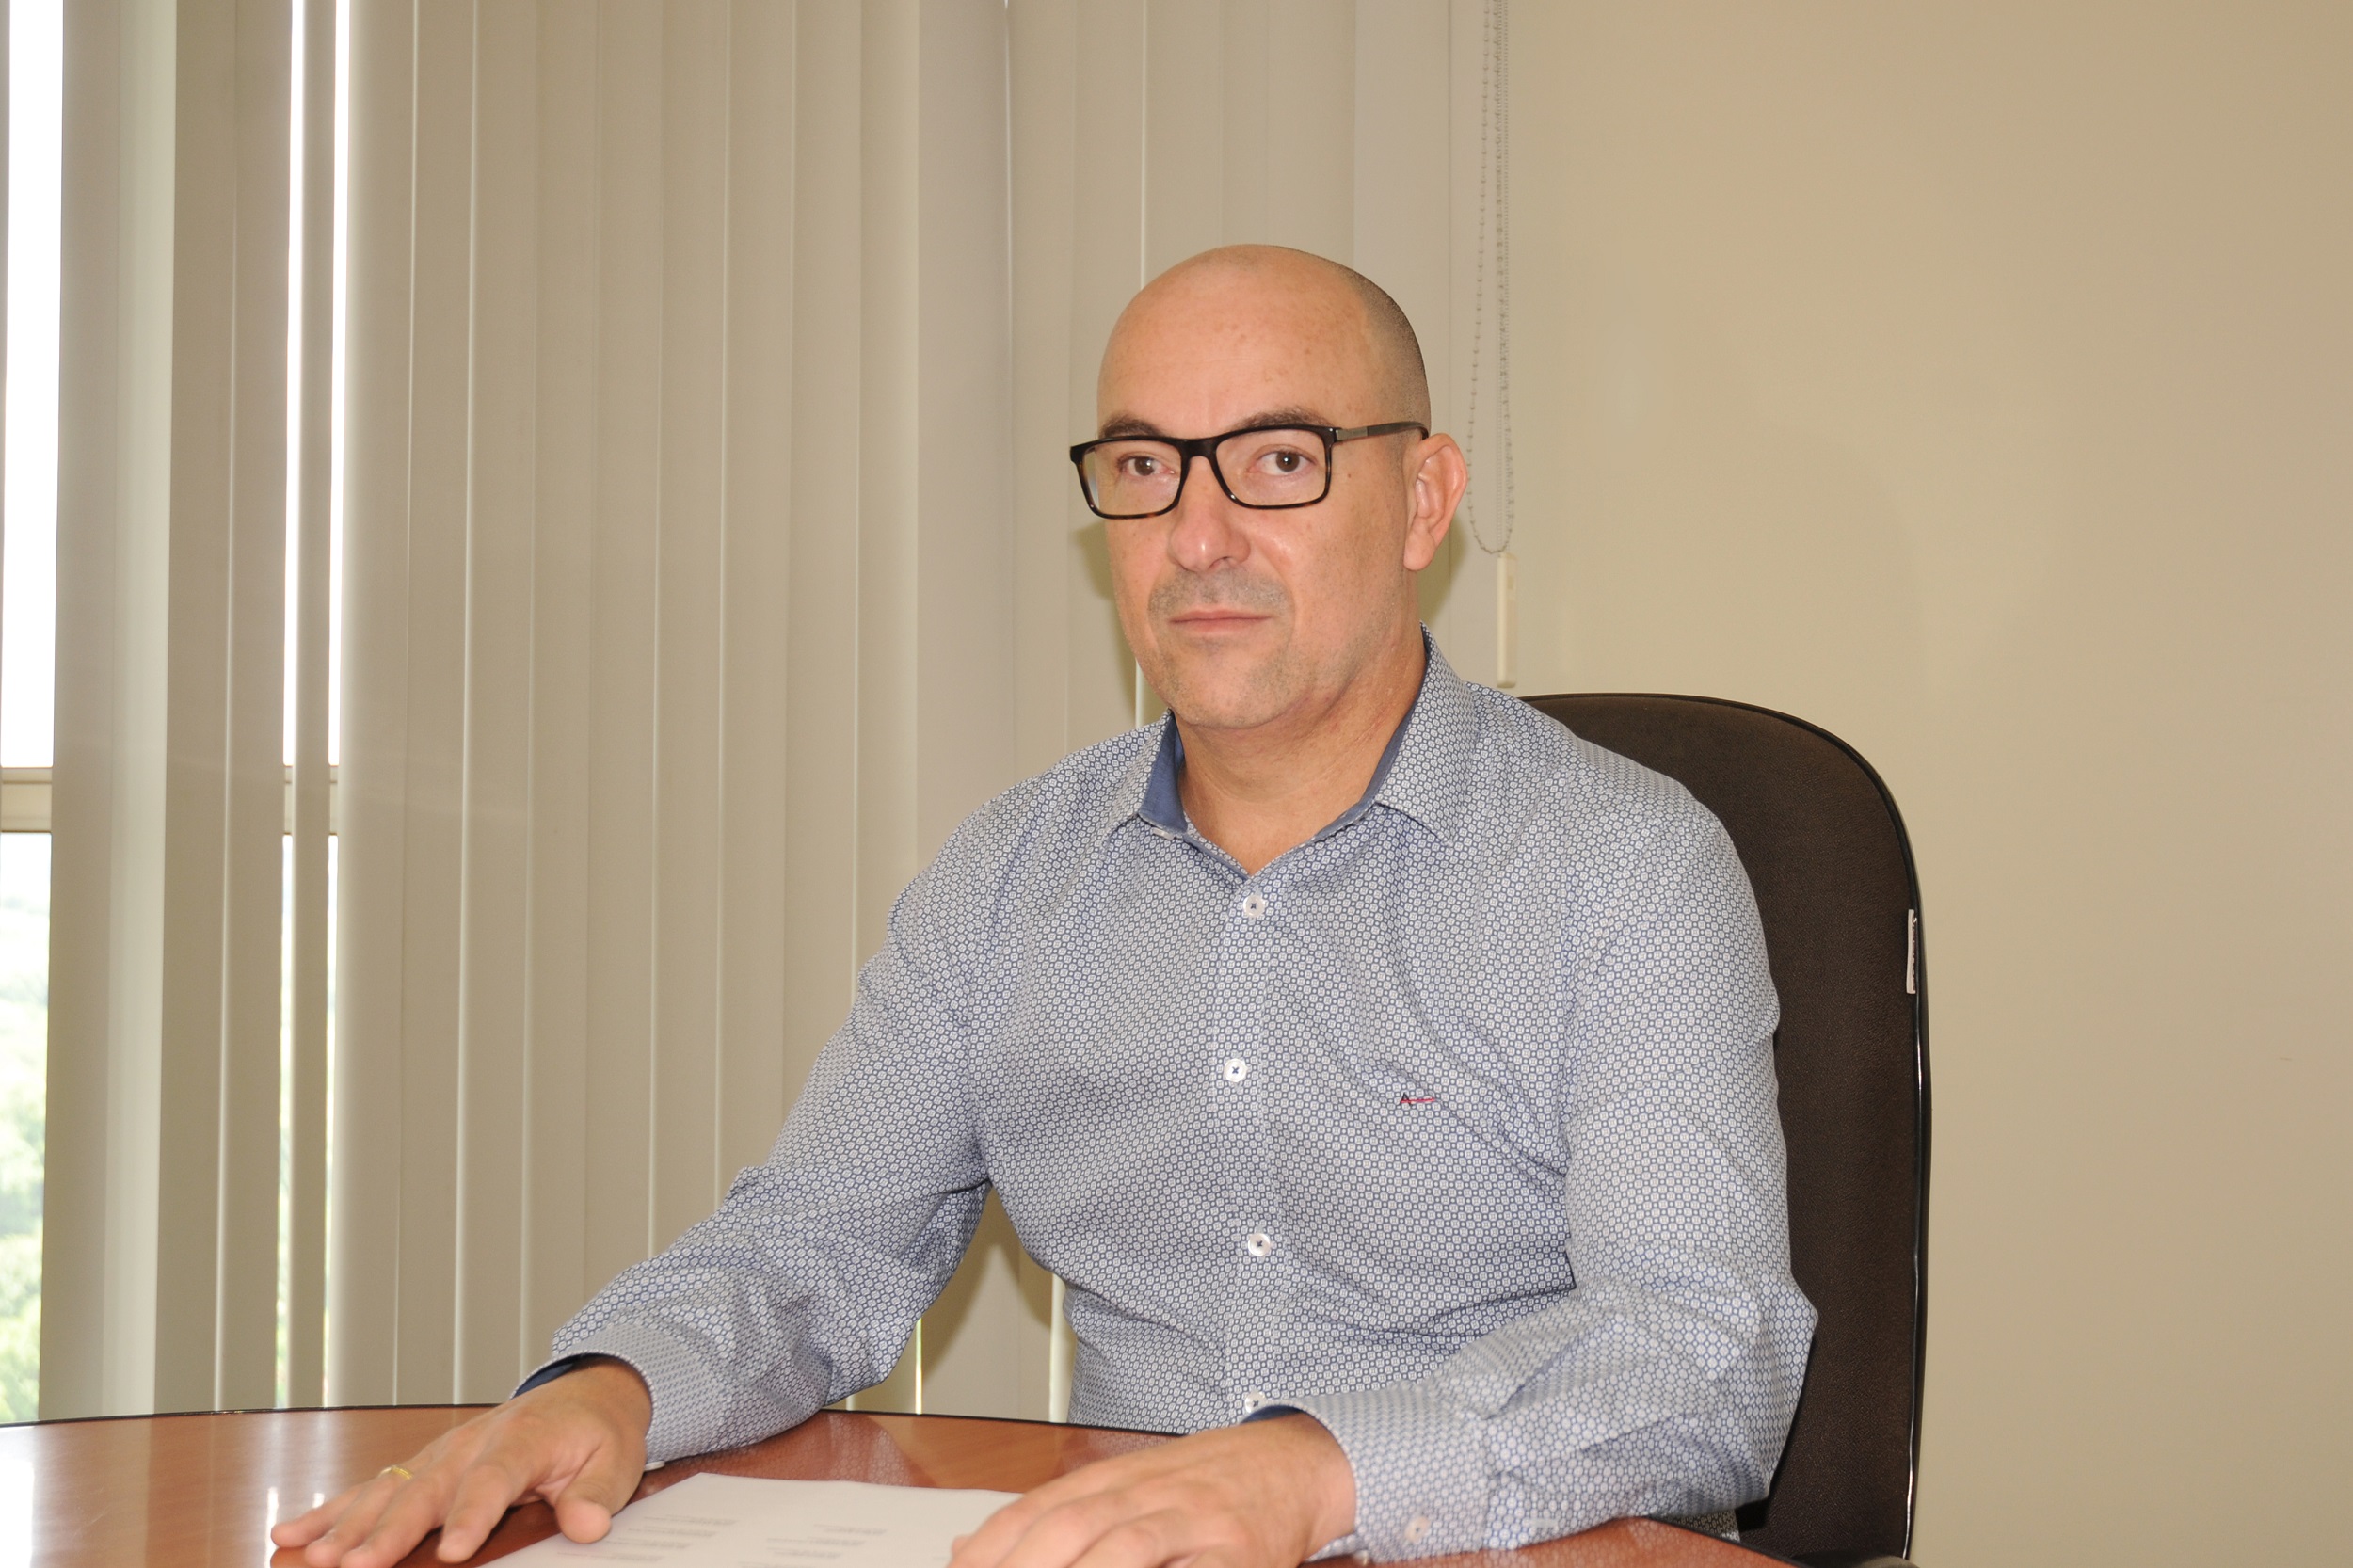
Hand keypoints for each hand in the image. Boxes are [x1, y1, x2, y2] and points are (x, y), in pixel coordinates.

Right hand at [268, 1358, 654, 1566]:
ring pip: (388, 1492)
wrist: (586, 1395)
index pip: (492, 1480)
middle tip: (356, 1567)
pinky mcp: (423, 1467)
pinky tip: (290, 1535)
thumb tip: (586, 1525)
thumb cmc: (598, 1433)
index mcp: (521, 1442)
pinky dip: (330, 1512)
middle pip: (425, 1491)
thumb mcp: (615, 1460)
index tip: (452, 1551)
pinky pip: (372, 1489)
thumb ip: (597, 1493)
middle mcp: (470, 1445)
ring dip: (349, 1526)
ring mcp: (440, 1455)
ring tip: (315, 1558)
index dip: (471, 1516)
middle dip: (389, 1532)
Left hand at [948, 1414, 1355, 1567]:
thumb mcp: (1123, 1486)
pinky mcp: (1239, 1554)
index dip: (992, 1547)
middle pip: (1073, 1527)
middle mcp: (1148, 1494)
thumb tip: (966, 1549)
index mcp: (1113, 1479)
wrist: (1293, 1462)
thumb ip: (1051, 1515)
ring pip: (1128, 1547)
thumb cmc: (1202, 1483)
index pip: (1036, 1509)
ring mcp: (1195, 1522)